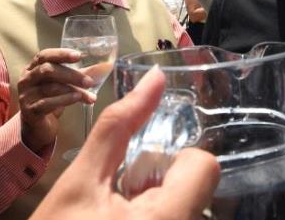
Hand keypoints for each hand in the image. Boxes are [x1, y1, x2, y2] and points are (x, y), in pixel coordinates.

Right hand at [18, 49, 96, 153]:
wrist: (38, 127)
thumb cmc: (52, 100)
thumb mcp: (64, 84)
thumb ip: (81, 74)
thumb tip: (106, 66)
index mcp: (33, 68)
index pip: (44, 55)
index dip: (61, 54)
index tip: (79, 55)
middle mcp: (26, 80)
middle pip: (47, 70)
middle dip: (71, 74)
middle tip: (89, 81)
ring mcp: (26, 96)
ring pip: (50, 88)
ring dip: (73, 90)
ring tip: (89, 95)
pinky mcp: (29, 111)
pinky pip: (47, 103)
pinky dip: (64, 100)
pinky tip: (77, 100)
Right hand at [31, 67, 219, 219]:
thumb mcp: (80, 181)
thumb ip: (119, 126)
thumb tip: (155, 78)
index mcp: (169, 219)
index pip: (204, 166)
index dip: (171, 158)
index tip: (135, 171)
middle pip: (193, 185)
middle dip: (156, 181)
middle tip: (115, 199)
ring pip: (184, 204)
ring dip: (152, 201)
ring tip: (111, 215)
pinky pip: (173, 219)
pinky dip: (150, 216)